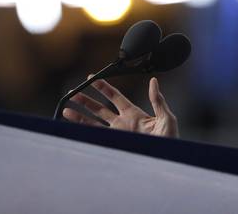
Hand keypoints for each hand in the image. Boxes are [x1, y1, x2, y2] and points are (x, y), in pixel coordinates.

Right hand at [62, 77, 178, 137]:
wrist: (167, 159)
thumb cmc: (171, 139)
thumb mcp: (166, 117)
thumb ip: (157, 100)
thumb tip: (154, 81)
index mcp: (134, 113)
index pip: (115, 97)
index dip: (103, 87)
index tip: (91, 79)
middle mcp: (123, 123)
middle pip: (100, 109)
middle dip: (86, 101)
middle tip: (73, 92)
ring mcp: (117, 135)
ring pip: (94, 123)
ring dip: (80, 116)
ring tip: (66, 109)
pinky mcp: (114, 146)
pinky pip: (97, 138)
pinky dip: (84, 133)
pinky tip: (73, 127)